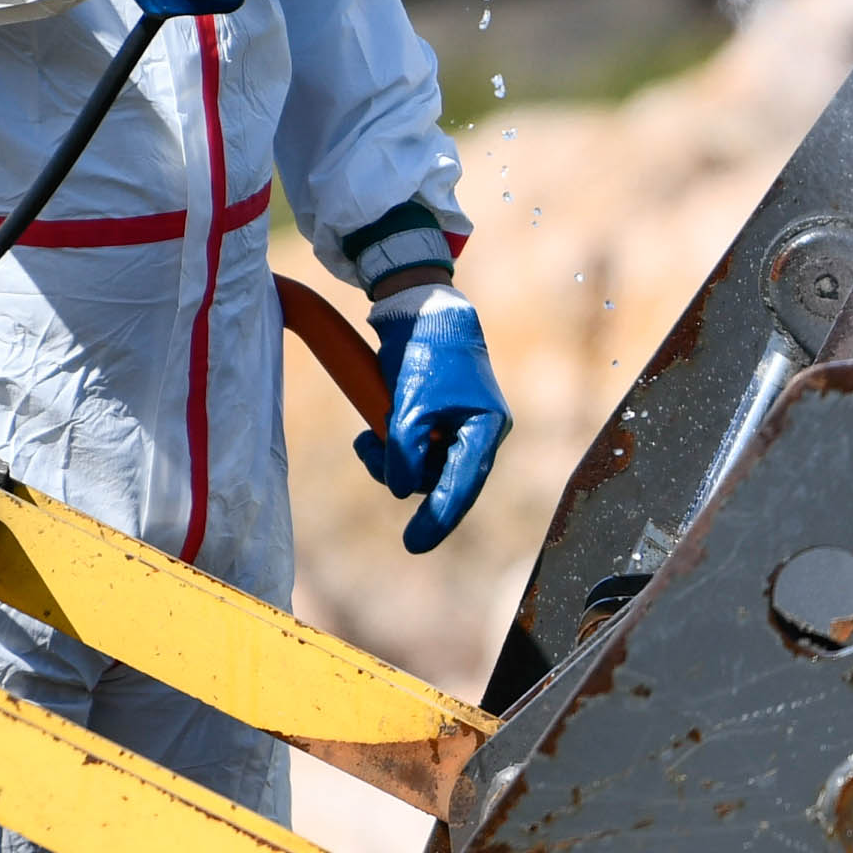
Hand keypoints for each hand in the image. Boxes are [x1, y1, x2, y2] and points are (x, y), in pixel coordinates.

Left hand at [358, 295, 508, 554]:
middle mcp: (476, 431)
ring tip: (367, 436)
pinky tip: (370, 432)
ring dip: (390, 457)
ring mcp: (457, 425)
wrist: (421, 307)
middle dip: (401, 472)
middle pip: (439, 479)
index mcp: (485, 427)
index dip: (438, 518)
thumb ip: (406, 452)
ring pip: (422, 466)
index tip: (413, 544)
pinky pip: (414, 448)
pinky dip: (390, 444)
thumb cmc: (426, 352)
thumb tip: (399, 489)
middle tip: (370, 449)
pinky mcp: (436, 417)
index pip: (462, 486)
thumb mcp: (410, 405)